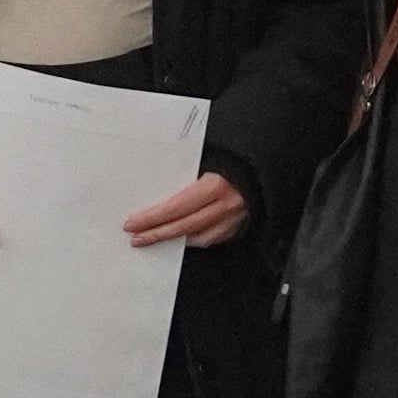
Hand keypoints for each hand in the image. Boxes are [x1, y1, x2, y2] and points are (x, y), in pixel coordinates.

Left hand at [121, 170, 250, 250]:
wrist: (265, 163)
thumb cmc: (236, 157)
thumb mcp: (209, 158)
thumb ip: (186, 175)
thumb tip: (157, 188)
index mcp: (216, 186)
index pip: (175, 208)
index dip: (152, 218)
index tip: (132, 223)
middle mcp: (226, 205)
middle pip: (185, 227)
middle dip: (157, 234)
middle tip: (137, 238)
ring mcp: (236, 218)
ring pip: (201, 238)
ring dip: (176, 240)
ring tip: (157, 238)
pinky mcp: (242, 224)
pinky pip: (215, 238)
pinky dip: (197, 239)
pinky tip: (184, 237)